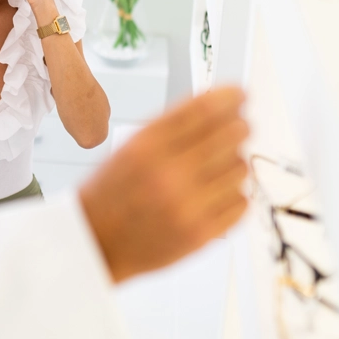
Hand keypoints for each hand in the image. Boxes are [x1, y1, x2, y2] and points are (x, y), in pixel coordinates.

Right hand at [79, 87, 250, 282]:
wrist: (96, 243)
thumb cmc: (111, 195)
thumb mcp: (129, 149)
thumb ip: (170, 127)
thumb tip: (217, 105)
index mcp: (146, 147)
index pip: (203, 110)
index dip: (230, 97)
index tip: (241, 94)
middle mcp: (168, 174)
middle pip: (231, 134)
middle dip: (239, 127)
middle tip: (238, 129)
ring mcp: (186, 206)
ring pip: (240, 168)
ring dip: (234, 163)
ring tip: (217, 169)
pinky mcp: (201, 234)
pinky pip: (241, 202)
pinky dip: (234, 195)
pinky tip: (216, 194)